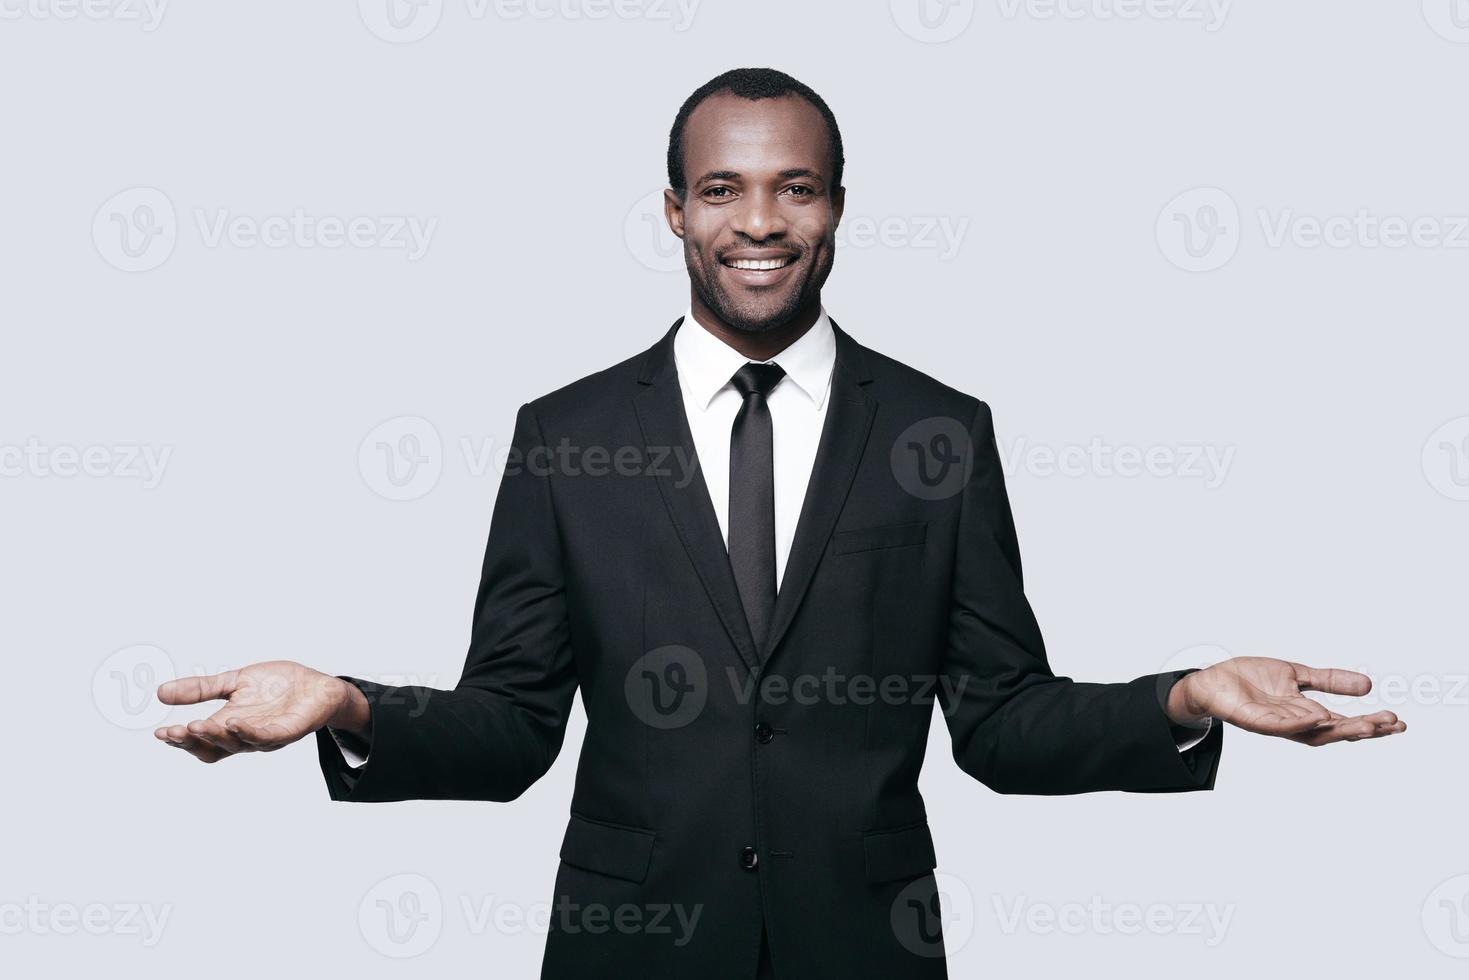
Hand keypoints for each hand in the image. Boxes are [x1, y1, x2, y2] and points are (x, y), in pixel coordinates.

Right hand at [153, 660, 369, 762]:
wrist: (317, 684)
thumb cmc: (277, 685)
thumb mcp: (233, 682)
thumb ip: (201, 689)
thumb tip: (160, 693)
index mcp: (229, 725)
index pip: (200, 741)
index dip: (180, 740)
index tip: (160, 733)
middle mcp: (244, 736)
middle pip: (213, 748)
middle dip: (192, 741)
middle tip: (173, 732)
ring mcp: (266, 736)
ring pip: (237, 744)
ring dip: (216, 736)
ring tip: (196, 725)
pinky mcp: (289, 731)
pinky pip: (267, 737)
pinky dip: (250, 732)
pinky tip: (235, 722)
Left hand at [1166, 656, 1406, 746]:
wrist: (1213, 680)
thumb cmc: (1251, 680)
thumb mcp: (1297, 674)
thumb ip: (1329, 680)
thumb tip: (1368, 685)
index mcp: (1306, 713)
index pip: (1344, 722)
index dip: (1371, 723)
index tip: (1398, 721)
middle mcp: (1295, 723)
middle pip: (1335, 731)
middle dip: (1364, 729)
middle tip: (1391, 724)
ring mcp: (1276, 724)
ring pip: (1312, 732)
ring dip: (1338, 730)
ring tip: (1366, 725)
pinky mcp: (1255, 721)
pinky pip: (1279, 726)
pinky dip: (1298, 723)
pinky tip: (1316, 718)